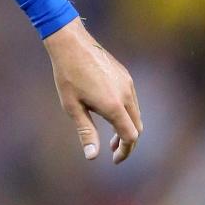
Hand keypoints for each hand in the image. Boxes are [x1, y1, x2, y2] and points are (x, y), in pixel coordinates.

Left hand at [44, 18, 142, 163]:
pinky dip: (126, 114)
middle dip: (127, 142)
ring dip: (127, 128)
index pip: (130, 136)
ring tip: (111, 137)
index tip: (115, 160)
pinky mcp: (126, 76)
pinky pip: (132, 100)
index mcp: (113, 106)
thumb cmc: (68, 76)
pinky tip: (110, 114)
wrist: (72, 44)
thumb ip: (86, 132)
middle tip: (113, 152)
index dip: (125, 151)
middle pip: (137, 127)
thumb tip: (93, 157)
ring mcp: (128, 84)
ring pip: (136, 114)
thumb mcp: (72, 108)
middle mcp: (126, 95)